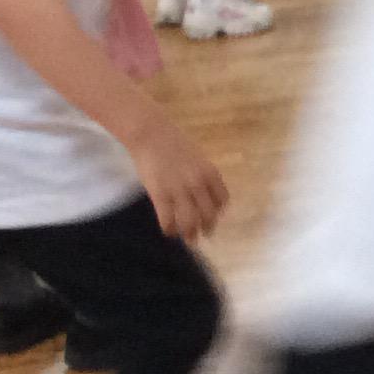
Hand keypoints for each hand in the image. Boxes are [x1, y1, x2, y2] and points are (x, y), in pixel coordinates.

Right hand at [133, 123, 227, 239]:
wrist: (151, 134)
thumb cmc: (174, 142)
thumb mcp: (198, 158)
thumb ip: (203, 175)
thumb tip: (205, 193)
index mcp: (211, 173)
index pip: (222, 201)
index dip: (218, 212)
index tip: (213, 218)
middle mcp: (199, 184)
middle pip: (208, 215)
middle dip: (206, 228)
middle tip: (201, 236)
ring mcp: (179, 191)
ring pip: (189, 222)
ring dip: (189, 234)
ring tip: (187, 239)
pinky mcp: (160, 195)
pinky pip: (168, 220)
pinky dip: (170, 230)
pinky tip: (168, 232)